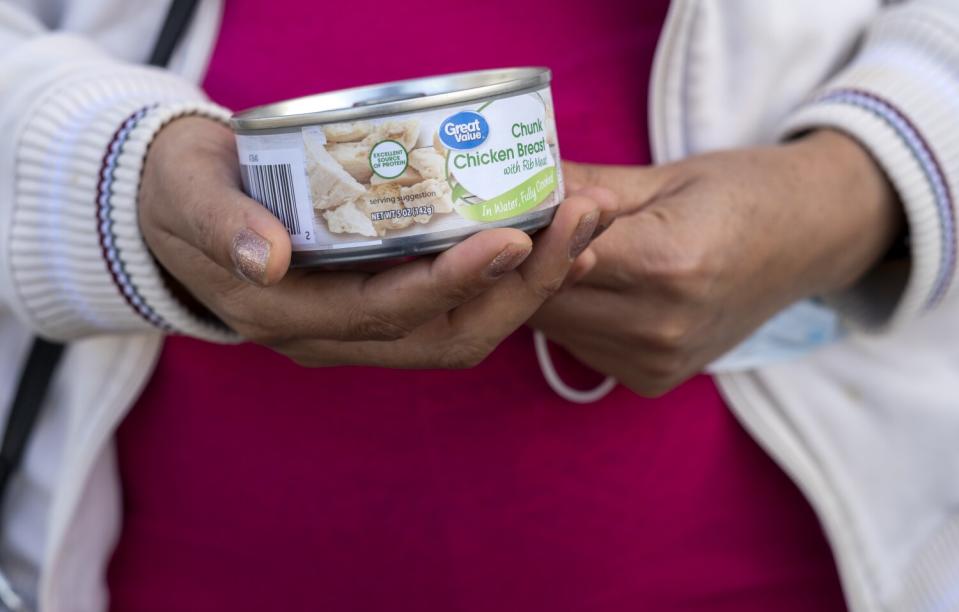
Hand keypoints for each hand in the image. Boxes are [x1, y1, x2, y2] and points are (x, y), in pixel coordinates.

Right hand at [139, 116, 616, 367]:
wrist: (172, 212)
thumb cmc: (179, 193)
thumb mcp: (187, 196)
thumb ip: (222, 224)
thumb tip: (267, 258)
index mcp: (286, 315)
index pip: (385, 312)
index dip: (453, 281)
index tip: (514, 237)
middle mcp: (332, 335)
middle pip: (446, 334)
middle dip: (520, 289)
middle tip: (578, 226)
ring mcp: (360, 325)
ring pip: (462, 329)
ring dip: (528, 288)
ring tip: (581, 232)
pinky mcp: (378, 302)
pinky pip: (454, 309)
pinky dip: (505, 281)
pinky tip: (545, 239)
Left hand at [531, 130, 902, 395]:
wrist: (810, 240)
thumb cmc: (740, 194)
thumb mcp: (663, 176)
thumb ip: (584, 186)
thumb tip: (515, 180)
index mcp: (665, 264)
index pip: (554, 258)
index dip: (523, 233)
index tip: (505, 209)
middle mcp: (659, 326)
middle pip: (545, 300)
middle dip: (521, 264)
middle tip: (515, 226)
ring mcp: (658, 362)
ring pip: (555, 328)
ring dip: (542, 292)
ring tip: (555, 250)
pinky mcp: (654, 380)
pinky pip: (581, 346)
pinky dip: (572, 316)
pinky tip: (591, 285)